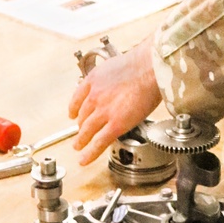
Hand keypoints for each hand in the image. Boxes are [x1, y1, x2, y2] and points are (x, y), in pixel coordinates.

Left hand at [69, 42, 162, 163]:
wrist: (150, 68)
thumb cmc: (143, 63)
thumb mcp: (116, 66)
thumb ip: (111, 78)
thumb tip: (118, 83)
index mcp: (94, 80)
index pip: (77, 98)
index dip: (74, 109)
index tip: (72, 114)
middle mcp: (95, 96)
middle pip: (82, 115)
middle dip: (81, 125)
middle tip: (80, 132)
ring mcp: (104, 111)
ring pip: (87, 130)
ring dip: (81, 140)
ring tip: (79, 146)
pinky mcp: (116, 124)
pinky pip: (99, 142)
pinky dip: (90, 153)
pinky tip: (85, 159)